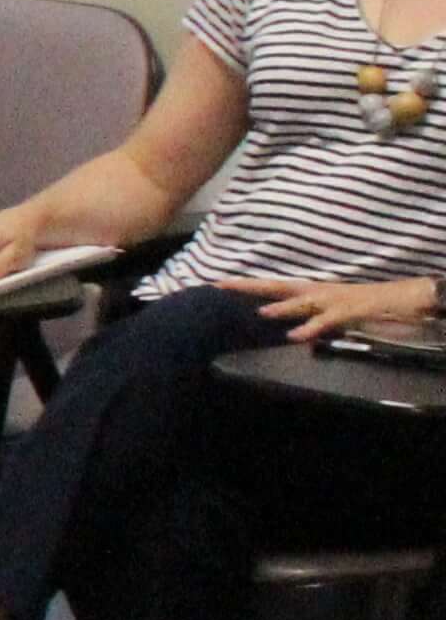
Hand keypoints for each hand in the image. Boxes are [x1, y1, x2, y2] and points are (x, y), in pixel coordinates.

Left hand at [223, 273, 444, 344]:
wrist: (402, 297)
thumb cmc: (365, 305)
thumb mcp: (330, 312)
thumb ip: (309, 319)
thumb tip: (291, 332)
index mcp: (312, 290)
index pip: (273, 285)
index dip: (246, 285)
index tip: (217, 283)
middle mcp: (318, 290)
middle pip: (278, 286)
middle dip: (249, 286)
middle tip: (219, 285)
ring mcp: (334, 299)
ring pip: (303, 302)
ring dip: (282, 307)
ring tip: (259, 313)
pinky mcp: (351, 311)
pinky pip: (329, 321)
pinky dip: (312, 328)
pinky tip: (296, 336)